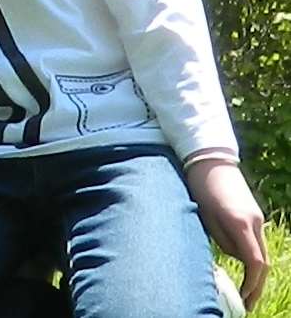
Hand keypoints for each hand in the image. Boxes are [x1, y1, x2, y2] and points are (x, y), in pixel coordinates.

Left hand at [186, 158, 268, 309]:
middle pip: (262, 261)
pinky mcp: (253, 215)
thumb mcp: (204, 215)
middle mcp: (255, 222)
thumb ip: (222, 239)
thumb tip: (235, 258)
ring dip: (254, 273)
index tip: (244, 299)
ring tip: (243, 292)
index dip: (251, 285)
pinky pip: (255, 242)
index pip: (254, 262)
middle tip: (246, 304)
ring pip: (260, 252)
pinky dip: (251, 258)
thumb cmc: (200, 186)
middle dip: (256, 285)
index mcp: (241, 223)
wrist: (210, 159)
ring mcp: (257, 218)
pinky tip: (243, 270)